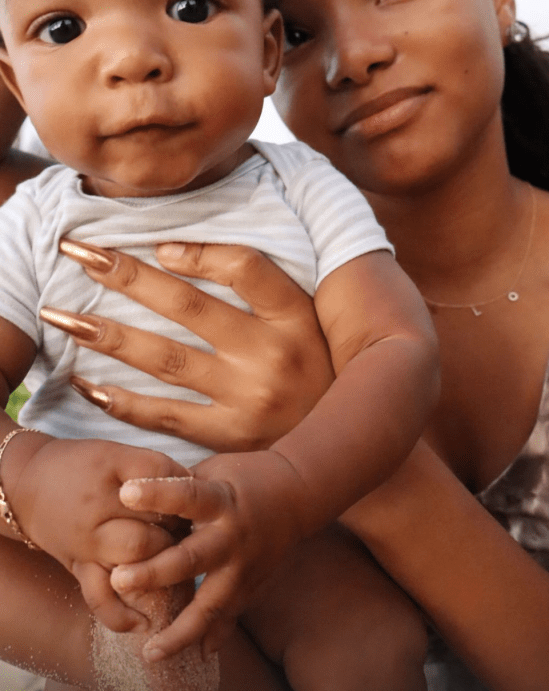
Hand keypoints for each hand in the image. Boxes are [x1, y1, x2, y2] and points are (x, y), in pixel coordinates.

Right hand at [6, 431, 187, 631]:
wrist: (26, 486)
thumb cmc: (81, 466)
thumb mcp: (115, 453)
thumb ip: (154, 468)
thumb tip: (196, 488)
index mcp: (110, 467)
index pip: (160, 473)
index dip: (182, 482)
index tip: (191, 489)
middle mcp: (98, 505)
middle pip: (154, 514)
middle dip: (177, 526)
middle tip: (186, 528)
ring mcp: (88, 540)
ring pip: (134, 555)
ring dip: (162, 559)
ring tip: (172, 559)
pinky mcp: (79, 567)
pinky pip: (100, 597)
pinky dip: (122, 614)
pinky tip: (145, 622)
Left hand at [56, 239, 334, 450]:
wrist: (342, 445)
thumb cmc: (314, 368)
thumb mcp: (305, 319)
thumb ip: (260, 283)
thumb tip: (175, 253)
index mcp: (295, 317)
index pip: (247, 267)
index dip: (199, 251)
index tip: (156, 245)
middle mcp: (272, 355)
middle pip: (189, 307)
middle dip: (128, 277)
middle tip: (80, 254)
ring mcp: (248, 401)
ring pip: (167, 360)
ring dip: (110, 336)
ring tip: (64, 317)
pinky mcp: (229, 438)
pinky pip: (165, 416)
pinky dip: (124, 401)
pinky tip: (88, 381)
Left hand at [111, 450, 310, 660]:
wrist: (296, 494)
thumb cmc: (244, 476)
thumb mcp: (215, 471)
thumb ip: (179, 486)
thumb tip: (131, 493)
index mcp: (220, 500)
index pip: (186, 496)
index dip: (157, 494)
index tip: (124, 492)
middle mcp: (231, 537)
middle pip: (190, 559)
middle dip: (153, 572)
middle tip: (118, 581)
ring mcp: (243, 567)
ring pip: (210, 606)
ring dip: (179, 631)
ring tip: (149, 652)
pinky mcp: (251, 587)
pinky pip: (229, 619)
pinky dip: (213, 638)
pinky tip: (194, 657)